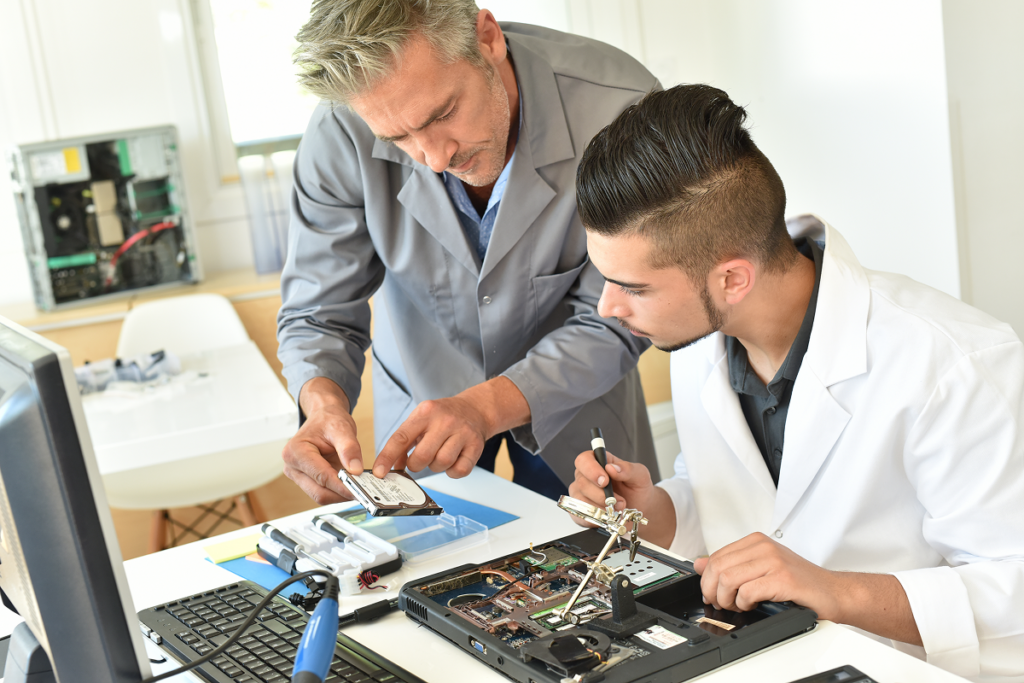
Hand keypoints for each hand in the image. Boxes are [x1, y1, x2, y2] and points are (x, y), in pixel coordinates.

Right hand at [282, 378, 362, 504]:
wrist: (324, 417)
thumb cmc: (328, 420)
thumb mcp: (342, 428)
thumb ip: (349, 448)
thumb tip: (356, 470)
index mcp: (296, 452)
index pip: (321, 476)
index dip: (342, 486)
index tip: (359, 491)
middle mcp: (293, 466)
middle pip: (319, 492)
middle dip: (342, 494)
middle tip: (363, 492)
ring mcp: (299, 475)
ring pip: (321, 496)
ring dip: (341, 495)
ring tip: (359, 488)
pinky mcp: (307, 481)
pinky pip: (324, 492)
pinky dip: (339, 492)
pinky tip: (351, 486)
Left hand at [371, 395, 488, 477]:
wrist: (475, 409)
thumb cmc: (443, 417)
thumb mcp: (421, 420)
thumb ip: (405, 442)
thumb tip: (393, 466)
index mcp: (425, 413)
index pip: (401, 438)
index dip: (387, 457)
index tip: (379, 472)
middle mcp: (444, 421)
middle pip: (422, 456)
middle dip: (416, 465)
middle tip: (419, 460)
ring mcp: (462, 432)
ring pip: (441, 464)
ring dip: (435, 466)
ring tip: (438, 455)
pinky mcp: (476, 445)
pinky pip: (459, 470)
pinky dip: (452, 471)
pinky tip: (453, 460)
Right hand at [568, 450, 653, 516]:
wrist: (640, 510)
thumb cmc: (637, 489)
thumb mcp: (640, 475)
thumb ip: (627, 469)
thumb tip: (612, 468)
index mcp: (599, 463)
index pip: (584, 460)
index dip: (591, 470)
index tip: (605, 480)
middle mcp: (587, 477)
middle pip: (582, 483)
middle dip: (601, 495)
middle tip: (618, 500)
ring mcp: (582, 494)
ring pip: (580, 500)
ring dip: (601, 507)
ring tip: (617, 509)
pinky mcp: (582, 511)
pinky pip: (581, 515)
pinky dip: (596, 518)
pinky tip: (607, 517)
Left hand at [693, 533, 921, 644]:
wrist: (834, 593)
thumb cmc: (800, 583)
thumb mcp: (760, 568)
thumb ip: (731, 564)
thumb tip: (699, 563)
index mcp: (756, 541)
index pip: (716, 556)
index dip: (707, 579)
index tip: (711, 592)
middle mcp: (764, 547)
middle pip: (718, 567)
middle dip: (713, 591)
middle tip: (722, 603)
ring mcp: (773, 561)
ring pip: (729, 579)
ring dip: (728, 600)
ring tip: (738, 606)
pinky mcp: (782, 579)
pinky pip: (748, 592)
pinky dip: (744, 604)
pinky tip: (752, 606)